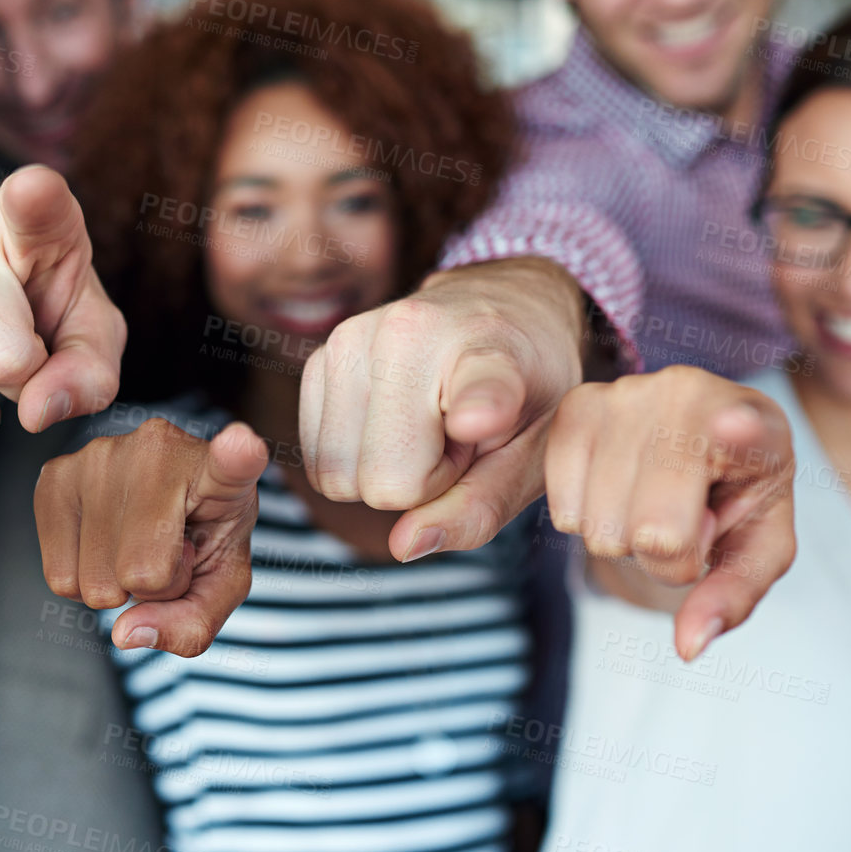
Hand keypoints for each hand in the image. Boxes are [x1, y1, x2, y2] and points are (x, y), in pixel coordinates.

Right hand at [35, 420, 266, 656]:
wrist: (163, 501)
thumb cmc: (202, 539)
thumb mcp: (220, 587)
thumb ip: (192, 624)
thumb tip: (124, 632)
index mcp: (221, 475)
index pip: (230, 464)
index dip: (235, 458)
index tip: (241, 445)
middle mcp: (158, 448)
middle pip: (141, 574)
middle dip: (153, 587)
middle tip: (166, 551)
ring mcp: (101, 455)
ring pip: (95, 583)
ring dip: (116, 582)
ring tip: (137, 542)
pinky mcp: (56, 474)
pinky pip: (59, 578)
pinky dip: (81, 580)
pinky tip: (105, 540)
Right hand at [300, 257, 585, 561]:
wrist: (500, 306)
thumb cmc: (526, 390)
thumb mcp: (533, 455)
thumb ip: (480, 508)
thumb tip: (405, 544)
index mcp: (490, 351)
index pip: (478, 393)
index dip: (478, 410)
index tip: (480, 419)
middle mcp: (409, 331)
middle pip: (382, 482)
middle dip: (418, 484)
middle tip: (455, 442)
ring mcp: (351, 339)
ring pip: (337, 476)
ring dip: (383, 472)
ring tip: (426, 428)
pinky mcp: (318, 357)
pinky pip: (317, 462)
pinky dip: (354, 458)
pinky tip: (393, 421)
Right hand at [544, 365, 796, 659]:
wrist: (695, 442)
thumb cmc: (736, 495)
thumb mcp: (757, 548)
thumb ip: (733, 594)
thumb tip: (687, 646)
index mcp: (759, 424)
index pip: (745, 430)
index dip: (737, 433)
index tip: (734, 425)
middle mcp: (690, 393)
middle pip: (653, 532)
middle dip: (666, 555)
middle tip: (686, 522)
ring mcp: (627, 394)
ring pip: (602, 529)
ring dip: (624, 539)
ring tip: (651, 504)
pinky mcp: (576, 406)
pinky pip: (564, 511)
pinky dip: (586, 520)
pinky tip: (617, 490)